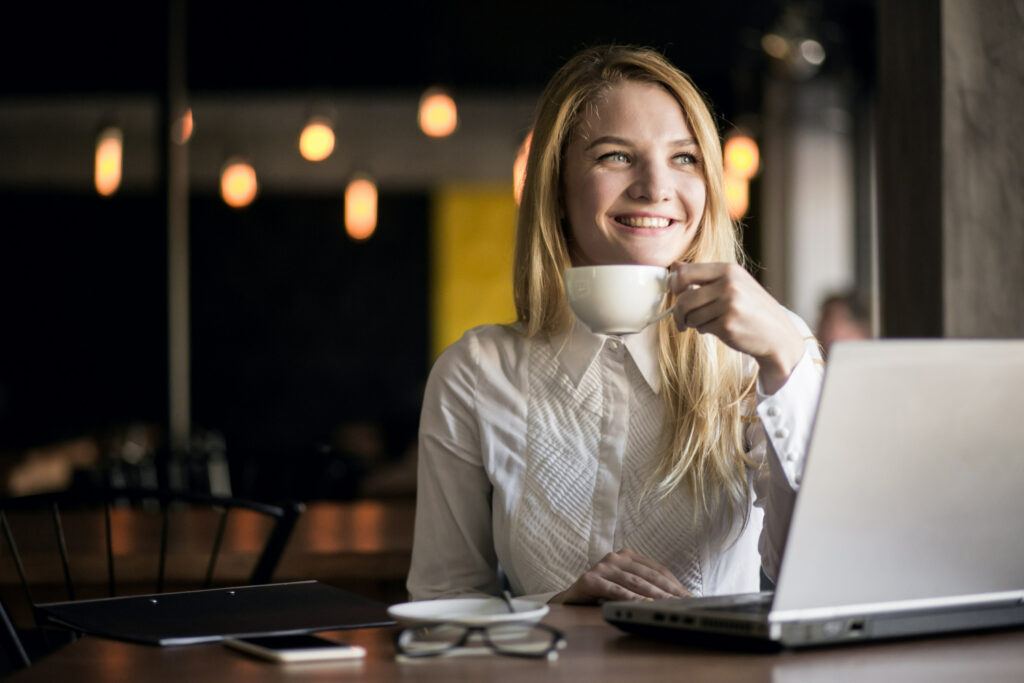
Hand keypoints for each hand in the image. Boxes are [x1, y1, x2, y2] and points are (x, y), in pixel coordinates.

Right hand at [549, 549, 690, 603]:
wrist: (571, 600)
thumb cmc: (602, 594)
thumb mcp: (626, 588)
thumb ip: (645, 588)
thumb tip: (677, 599)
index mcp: (627, 556)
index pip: (657, 569)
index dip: (675, 583)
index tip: (690, 597)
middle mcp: (615, 558)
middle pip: (648, 575)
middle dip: (669, 591)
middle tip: (686, 603)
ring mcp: (601, 567)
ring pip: (634, 582)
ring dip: (654, 595)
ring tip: (669, 605)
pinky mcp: (589, 580)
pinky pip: (614, 591)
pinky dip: (630, 598)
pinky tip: (642, 605)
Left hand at [669, 262, 805, 393]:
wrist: (777, 335)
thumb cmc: (752, 309)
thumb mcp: (735, 283)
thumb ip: (705, 275)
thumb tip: (674, 266)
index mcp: (729, 269)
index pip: (685, 272)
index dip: (675, 285)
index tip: (677, 294)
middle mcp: (728, 284)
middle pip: (683, 298)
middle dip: (679, 312)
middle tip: (682, 320)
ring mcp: (728, 304)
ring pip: (690, 315)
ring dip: (694, 323)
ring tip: (710, 322)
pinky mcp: (727, 324)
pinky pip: (700, 328)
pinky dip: (705, 330)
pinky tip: (721, 329)